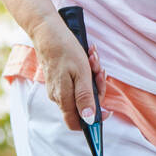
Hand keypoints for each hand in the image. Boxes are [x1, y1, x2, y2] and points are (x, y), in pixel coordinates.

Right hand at [31, 14, 108, 131]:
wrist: (48, 32)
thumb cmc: (65, 51)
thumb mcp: (81, 74)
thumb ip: (85, 98)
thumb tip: (89, 120)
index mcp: (64, 99)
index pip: (76, 124)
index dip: (93, 121)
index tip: (107, 110)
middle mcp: (59, 96)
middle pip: (84, 104)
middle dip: (97, 88)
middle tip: (100, 71)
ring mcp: (58, 87)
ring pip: (83, 89)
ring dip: (93, 75)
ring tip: (93, 58)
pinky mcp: (59, 78)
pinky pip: (77, 80)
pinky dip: (85, 70)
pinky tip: (88, 56)